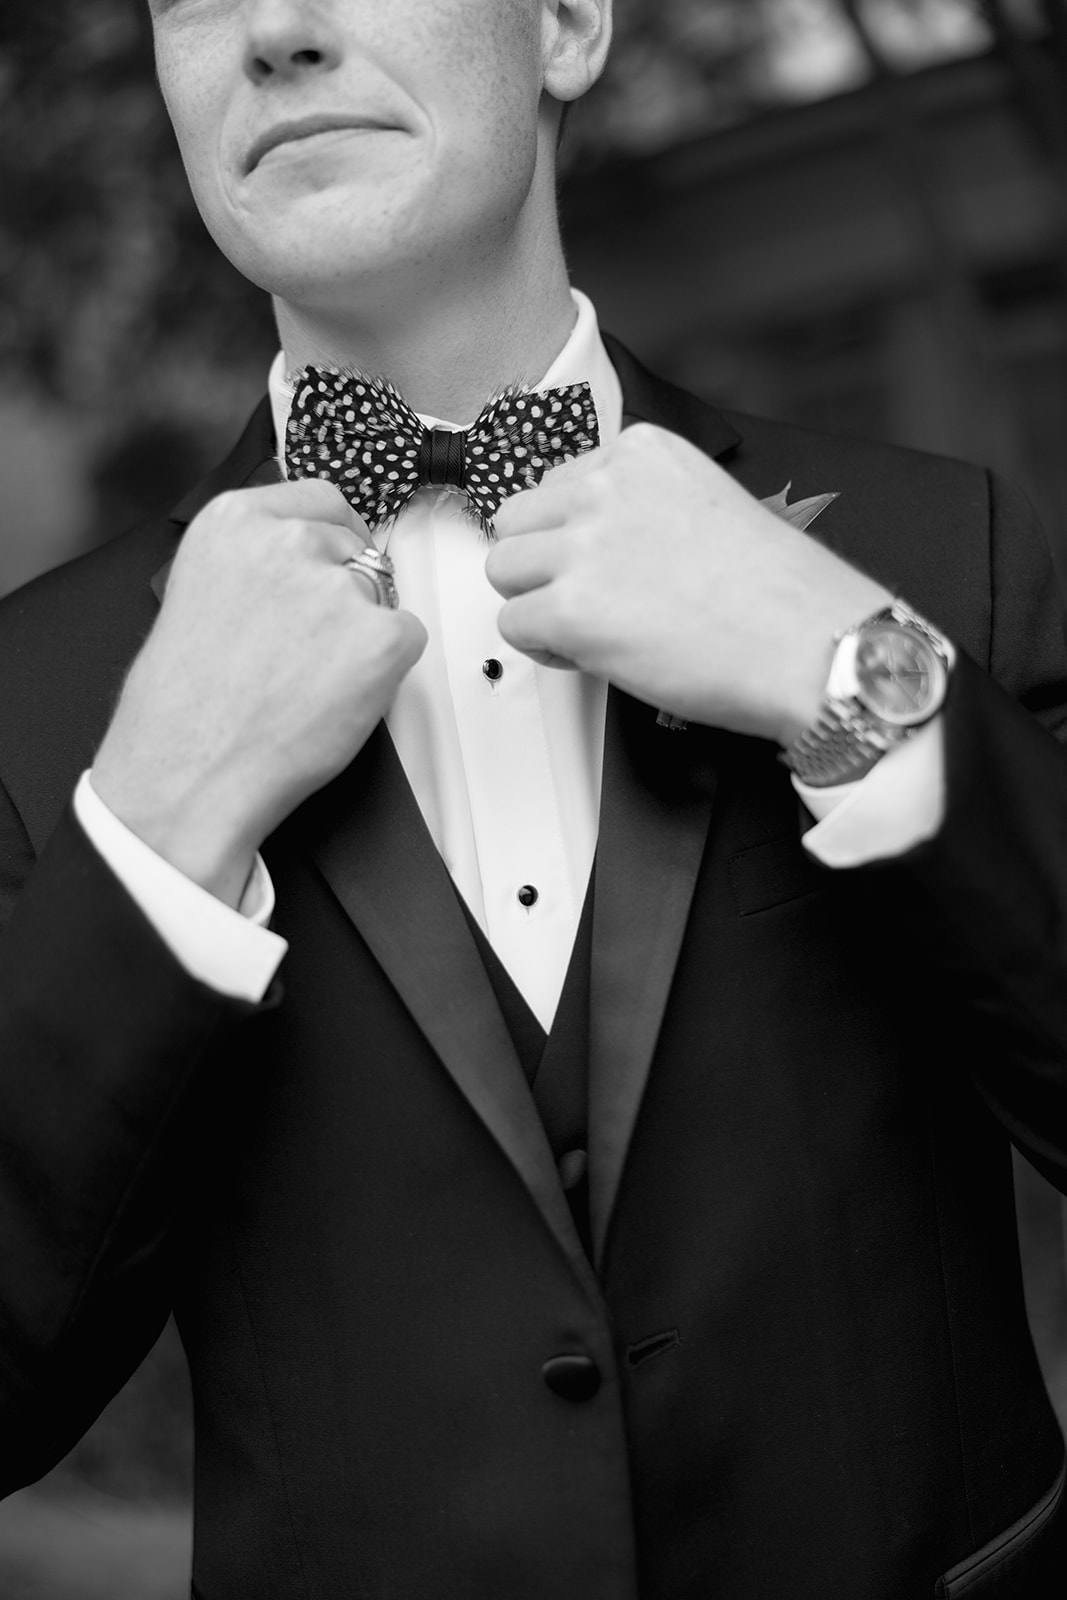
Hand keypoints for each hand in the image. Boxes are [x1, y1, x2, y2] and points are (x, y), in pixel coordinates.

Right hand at [92, 480, 425, 905]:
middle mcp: (289, 541)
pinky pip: (408, 640)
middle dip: (346, 594)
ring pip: (382, 598)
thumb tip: (299, 552)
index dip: (332, 541)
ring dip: (362, 635)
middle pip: (356, 549)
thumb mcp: (196, 594)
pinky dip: (386, 672)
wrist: (191, 773)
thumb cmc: (185, 709)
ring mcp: (339, 588)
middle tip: (312, 649)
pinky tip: (336, 698)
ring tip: (309, 682)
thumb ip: (252, 561)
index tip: (331, 566)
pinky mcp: (381, 637)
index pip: (320, 500)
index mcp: (234, 521)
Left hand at [486, 424, 889, 743]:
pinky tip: (595, 654)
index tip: (604, 563)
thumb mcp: (709, 506)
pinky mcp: (570, 609)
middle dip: (543, 564)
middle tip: (589, 599)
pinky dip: (545, 648)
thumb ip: (643, 508)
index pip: (558, 482)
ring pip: (503, 570)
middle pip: (516, 520)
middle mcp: (608, 487)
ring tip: (592, 629)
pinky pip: (514, 625)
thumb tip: (596, 542)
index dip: (574, 534)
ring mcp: (585, 546)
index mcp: (643, 452)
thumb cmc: (779, 596)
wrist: (810, 646)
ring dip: (536, 603)